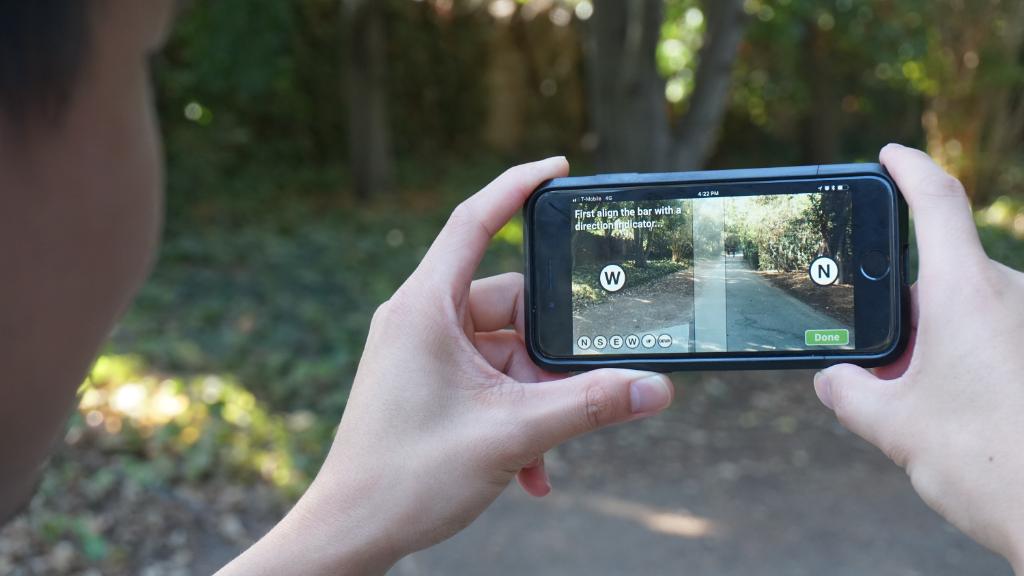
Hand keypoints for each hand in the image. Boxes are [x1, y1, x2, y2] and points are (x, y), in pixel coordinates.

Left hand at [217, 158, 674, 574]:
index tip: (559, 168)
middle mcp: (422, 320)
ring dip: (535, 398)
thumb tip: (655, 388)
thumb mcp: (512, 434)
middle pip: (511, 305)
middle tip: (569, 395)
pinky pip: (489, 380)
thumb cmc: (406, 477)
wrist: (350, 533)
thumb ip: (589, 405)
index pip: (475, 222)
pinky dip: (515, 415)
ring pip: (507, 352)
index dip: (517, 186)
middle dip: (549, 355)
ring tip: (542, 451)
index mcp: (426, 307)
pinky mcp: (429, 383)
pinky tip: (530, 468)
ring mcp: (424, 352)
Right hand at [814, 144, 1023, 569]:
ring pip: (971, 310)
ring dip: (937, 343)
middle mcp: (1009, 296)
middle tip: (881, 363)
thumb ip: (849, 392)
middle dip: (906, 311)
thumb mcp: (894, 426)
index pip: (938, 202)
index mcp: (967, 294)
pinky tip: (958, 413)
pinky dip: (968, 359)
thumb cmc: (989, 464)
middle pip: (944, 273)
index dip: (909, 168)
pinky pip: (997, 335)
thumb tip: (832, 379)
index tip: (889, 155)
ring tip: (923, 404)